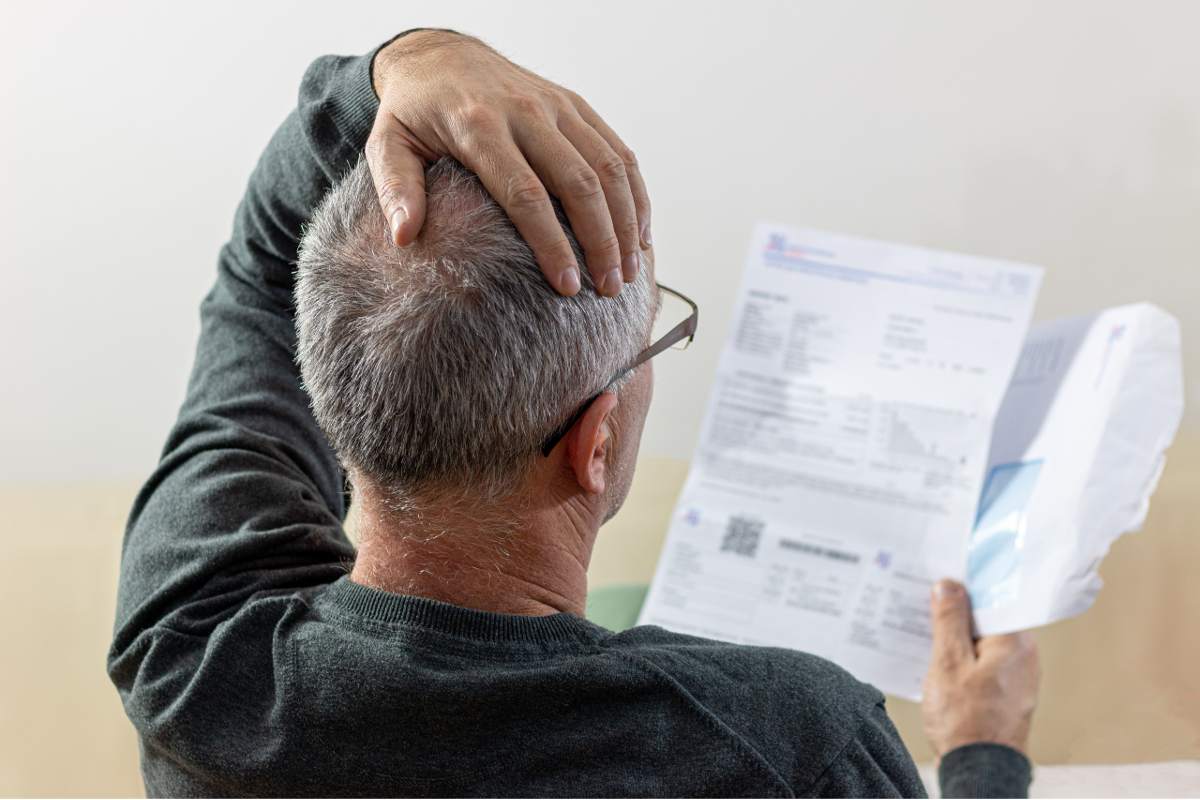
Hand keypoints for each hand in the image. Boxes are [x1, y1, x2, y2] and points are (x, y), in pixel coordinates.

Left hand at [366, 30, 650, 297]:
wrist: (441, 54)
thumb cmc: (414, 112)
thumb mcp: (388, 144)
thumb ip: (396, 189)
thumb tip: (405, 239)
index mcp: (479, 125)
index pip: (525, 193)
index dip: (551, 243)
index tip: (567, 286)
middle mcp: (525, 112)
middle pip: (578, 183)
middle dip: (600, 241)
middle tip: (607, 291)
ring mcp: (557, 106)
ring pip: (608, 167)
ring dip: (625, 223)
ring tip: (629, 273)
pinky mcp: (577, 106)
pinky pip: (618, 151)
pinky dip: (636, 195)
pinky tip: (640, 235)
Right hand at [922, 580, 1039, 758]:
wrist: (980, 771)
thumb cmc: (966, 721)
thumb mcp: (948, 662)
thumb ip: (949, 620)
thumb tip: (949, 587)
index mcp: (1014, 641)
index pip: (992, 598)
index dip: (964, 587)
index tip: (939, 580)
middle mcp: (1024, 655)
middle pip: (988, 619)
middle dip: (957, 613)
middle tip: (926, 605)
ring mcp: (1019, 676)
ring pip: (985, 641)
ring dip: (959, 637)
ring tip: (928, 635)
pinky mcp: (1009, 692)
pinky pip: (986, 662)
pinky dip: (965, 658)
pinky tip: (942, 663)